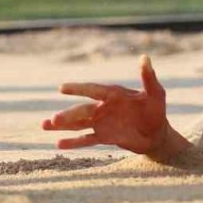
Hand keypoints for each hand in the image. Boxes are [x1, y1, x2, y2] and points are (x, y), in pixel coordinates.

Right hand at [42, 55, 169, 154]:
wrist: (157, 133)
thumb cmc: (156, 110)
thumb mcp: (156, 93)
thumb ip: (148, 77)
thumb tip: (144, 57)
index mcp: (114, 94)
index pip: (93, 90)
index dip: (79, 89)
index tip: (62, 88)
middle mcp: (104, 107)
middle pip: (83, 110)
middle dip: (68, 114)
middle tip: (54, 119)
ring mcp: (102, 122)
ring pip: (78, 124)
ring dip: (63, 125)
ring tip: (45, 125)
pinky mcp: (103, 137)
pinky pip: (86, 139)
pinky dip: (74, 142)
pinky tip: (59, 144)